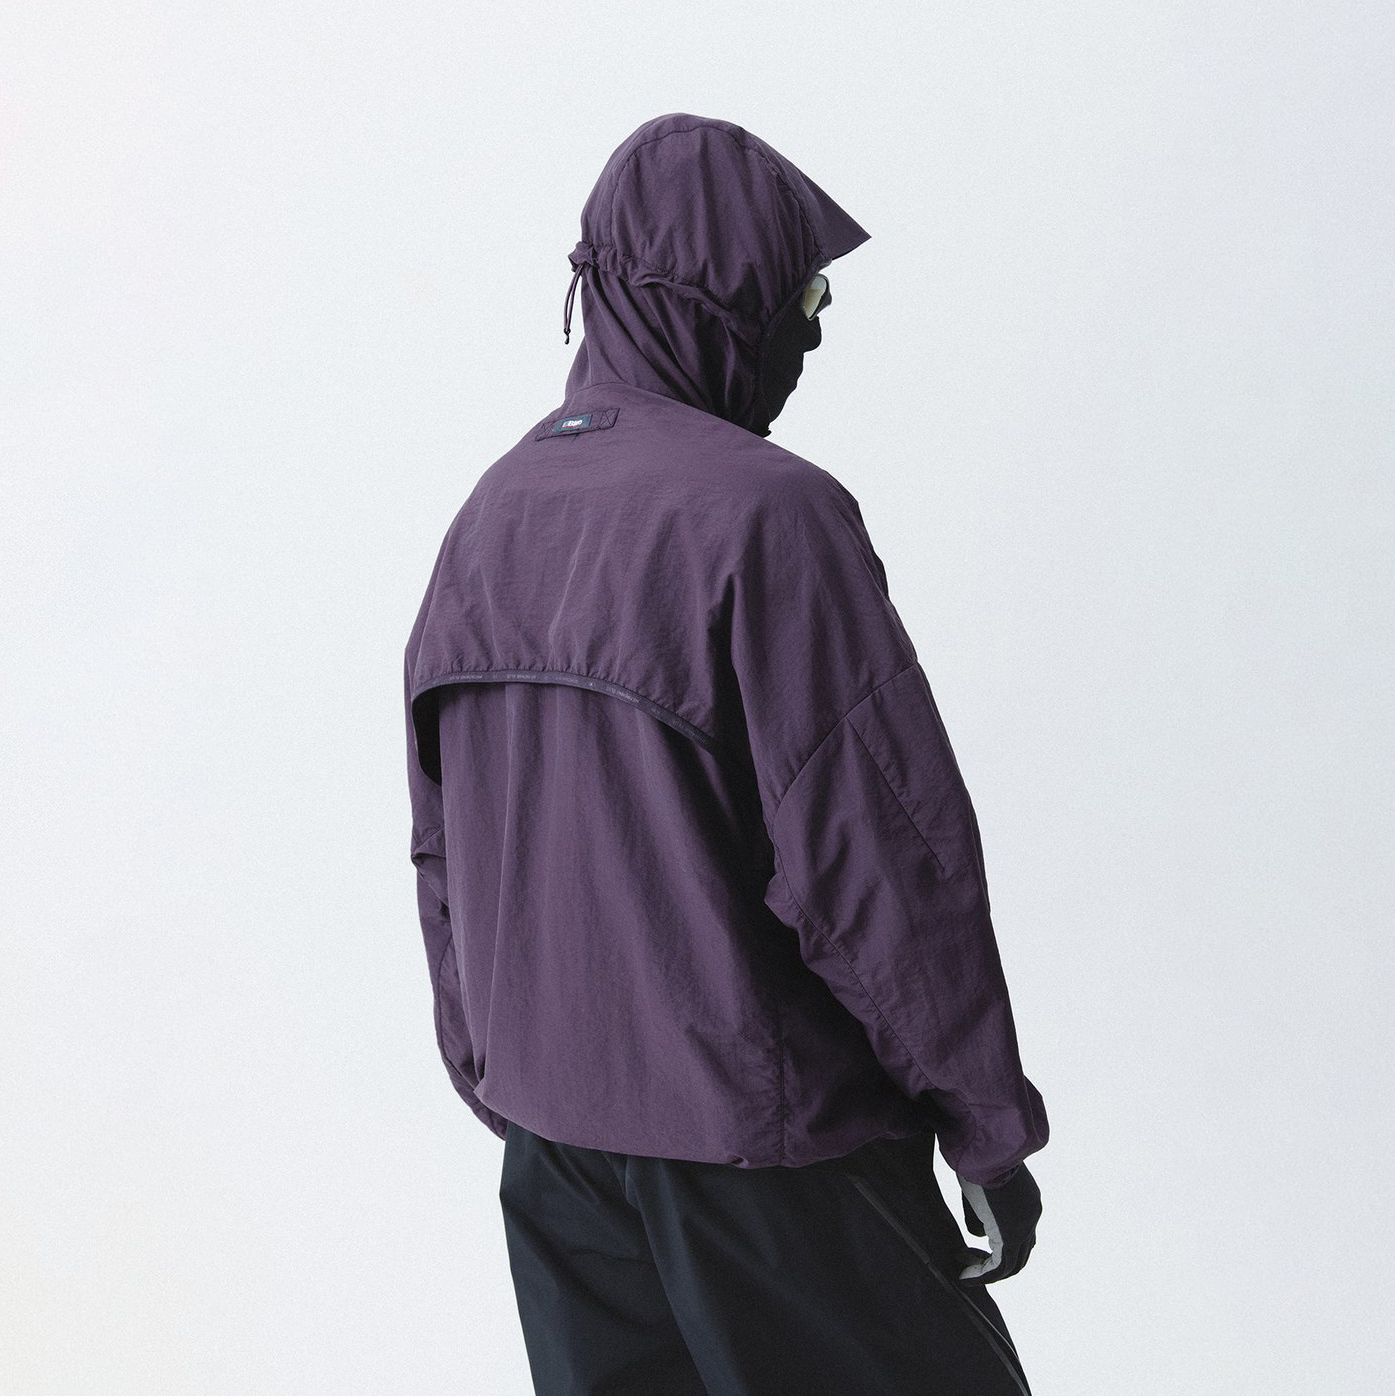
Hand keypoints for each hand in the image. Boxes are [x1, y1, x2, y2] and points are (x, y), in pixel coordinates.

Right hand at [956, 1162, 1040, 1283]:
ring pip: (1012, 1264)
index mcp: (1029, 1202)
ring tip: (965, 1272)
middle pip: (1020, 1254)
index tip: (975, 1248)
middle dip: (994, 1262)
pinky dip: (982, 1275)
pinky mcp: (1011, 1235)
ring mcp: (1024, 1227)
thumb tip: (978, 1234)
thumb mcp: (983, 1185)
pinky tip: (965, 1277)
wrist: (987, 1150)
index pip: (1020, 1234)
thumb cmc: (980, 1158)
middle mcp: (1032, 1218)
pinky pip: (999, 1266)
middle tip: (970, 1261)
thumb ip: (983, 1212)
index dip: (998, 1245)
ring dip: (987, 1271)